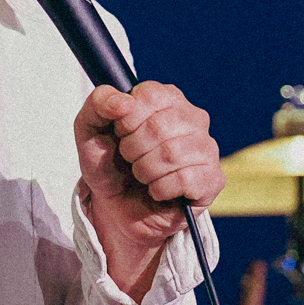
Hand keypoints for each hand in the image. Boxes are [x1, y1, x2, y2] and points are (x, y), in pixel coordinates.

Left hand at [74, 81, 224, 300]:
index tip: (120, 134)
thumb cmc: (110, 165)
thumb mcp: (90, 131)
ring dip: (145, 172)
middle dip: (132, 150)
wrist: (119, 209)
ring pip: (172, 154)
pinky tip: (158, 190)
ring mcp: (207, 148)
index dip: (126, 119)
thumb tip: (123, 102)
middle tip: (130, 160)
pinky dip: (160, 189)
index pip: (149, 95)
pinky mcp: (213, 179)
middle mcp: (193, 118)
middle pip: (159, 126)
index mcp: (166, 98)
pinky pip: (185, 180)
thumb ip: (98, 104)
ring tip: (143, 176)